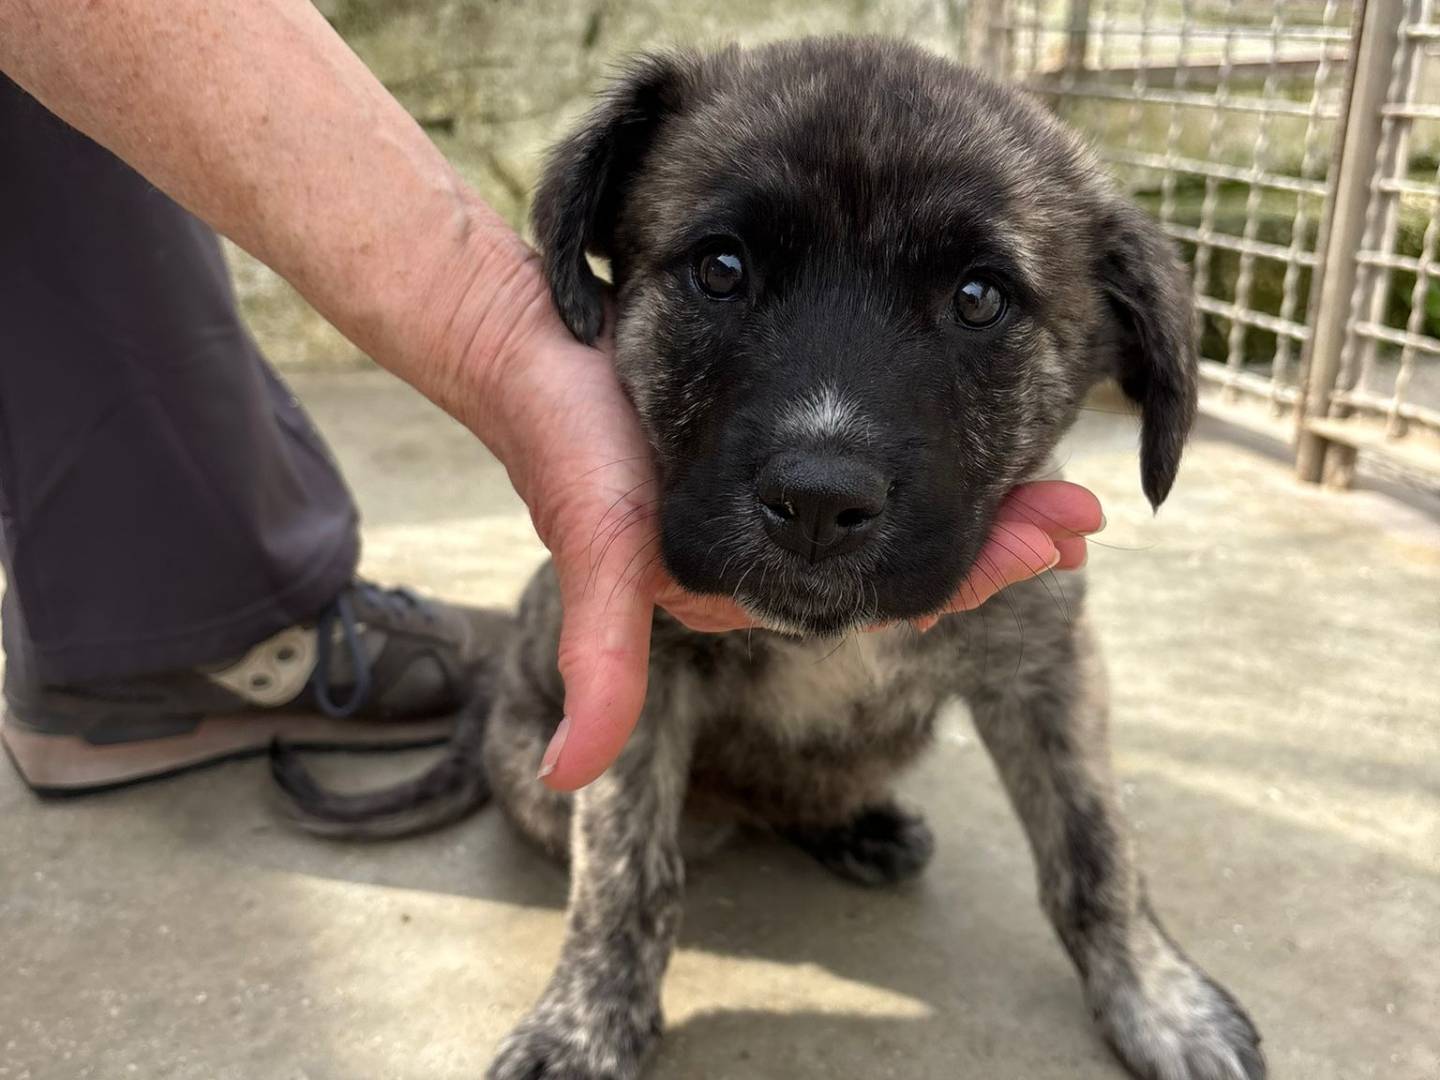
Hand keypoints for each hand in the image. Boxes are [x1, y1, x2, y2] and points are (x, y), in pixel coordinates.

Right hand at [466, 248, 1102, 791]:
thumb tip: (574, 770)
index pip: (884, 595)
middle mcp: (775, 551)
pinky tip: (982, 424)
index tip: (1056, 544)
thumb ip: (598, 657)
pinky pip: (874, 461)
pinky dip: (931, 449)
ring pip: (902, 506)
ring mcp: (780, 503)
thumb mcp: (598, 547)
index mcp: (751, 583)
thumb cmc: (567, 445)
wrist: (534, 359)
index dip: (973, 574)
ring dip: (978, 490)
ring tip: (1063, 473)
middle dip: (997, 533)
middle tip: (1084, 511)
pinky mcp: (780, 452)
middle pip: (910, 555)